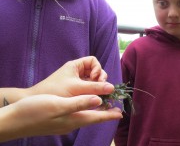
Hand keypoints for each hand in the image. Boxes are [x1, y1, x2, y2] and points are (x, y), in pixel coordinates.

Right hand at [0, 94, 121, 141]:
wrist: (14, 120)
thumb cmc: (36, 110)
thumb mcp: (59, 104)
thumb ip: (80, 103)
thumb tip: (99, 100)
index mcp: (74, 119)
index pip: (97, 117)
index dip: (109, 115)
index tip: (121, 113)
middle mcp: (71, 123)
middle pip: (93, 118)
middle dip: (105, 113)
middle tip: (115, 107)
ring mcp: (64, 123)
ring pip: (85, 116)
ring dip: (96, 110)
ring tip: (104, 104)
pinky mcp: (57, 120)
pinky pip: (77, 115)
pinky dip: (85, 109)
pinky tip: (83, 104)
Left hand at [30, 56, 113, 96]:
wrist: (36, 101)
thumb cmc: (55, 91)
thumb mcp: (77, 88)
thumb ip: (95, 87)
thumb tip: (112, 88)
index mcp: (75, 65)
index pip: (93, 61)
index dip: (98, 69)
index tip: (96, 79)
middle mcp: (76, 71)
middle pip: (95, 71)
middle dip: (99, 79)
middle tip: (99, 88)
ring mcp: (75, 81)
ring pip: (92, 81)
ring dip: (96, 87)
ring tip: (96, 95)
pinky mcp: (74, 90)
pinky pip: (87, 88)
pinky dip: (91, 92)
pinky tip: (92, 99)